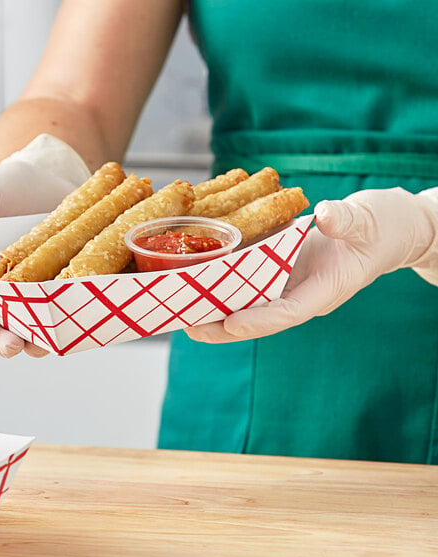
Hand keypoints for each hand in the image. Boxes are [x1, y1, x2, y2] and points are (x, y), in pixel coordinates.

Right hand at [0, 134, 90, 357]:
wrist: (52, 175)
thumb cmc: (9, 187)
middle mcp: (8, 293)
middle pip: (2, 328)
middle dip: (5, 342)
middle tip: (13, 345)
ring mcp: (41, 293)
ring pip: (37, 329)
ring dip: (39, 343)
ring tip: (46, 345)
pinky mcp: (69, 288)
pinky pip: (70, 312)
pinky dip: (73, 323)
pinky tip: (77, 327)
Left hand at [186, 186, 437, 343]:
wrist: (388, 228)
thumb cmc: (383, 227)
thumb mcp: (369, 220)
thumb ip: (346, 221)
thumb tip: (324, 215)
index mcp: (325, 290)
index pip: (289, 312)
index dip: (259, 319)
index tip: (230, 323)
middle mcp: (303, 293)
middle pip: (259, 318)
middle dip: (224, 326)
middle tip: (188, 327)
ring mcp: (291, 284)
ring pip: (250, 304)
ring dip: (217, 310)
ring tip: (183, 311)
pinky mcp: (283, 271)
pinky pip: (252, 283)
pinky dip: (226, 285)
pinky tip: (200, 282)